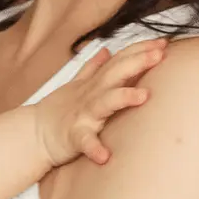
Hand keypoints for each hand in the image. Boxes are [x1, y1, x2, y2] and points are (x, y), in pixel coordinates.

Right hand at [34, 38, 167, 165]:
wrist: (35, 134)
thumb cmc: (60, 111)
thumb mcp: (78, 85)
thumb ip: (93, 68)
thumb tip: (106, 50)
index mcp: (95, 84)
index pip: (119, 60)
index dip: (140, 49)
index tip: (163, 43)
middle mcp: (91, 95)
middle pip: (115, 73)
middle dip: (137, 62)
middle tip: (158, 54)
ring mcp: (83, 115)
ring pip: (104, 103)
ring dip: (122, 97)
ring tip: (143, 96)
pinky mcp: (74, 136)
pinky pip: (85, 142)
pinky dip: (94, 148)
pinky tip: (105, 155)